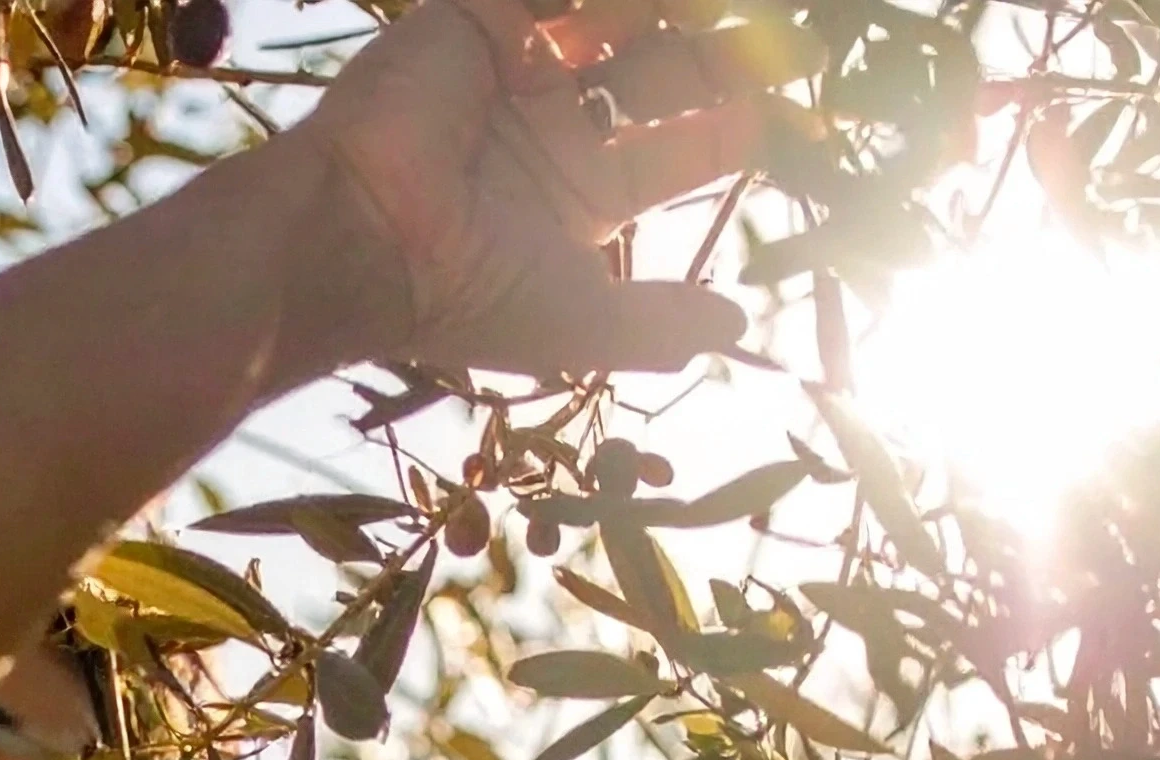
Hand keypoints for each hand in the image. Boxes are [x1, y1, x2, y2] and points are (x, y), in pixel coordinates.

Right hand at [283, 0, 822, 374]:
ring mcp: (521, 69)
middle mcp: (558, 125)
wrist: (363, 240)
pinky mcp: (481, 18)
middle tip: (787, 27)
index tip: (795, 96)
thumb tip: (737, 326)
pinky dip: (608, 1)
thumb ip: (660, 323)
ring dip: (677, 13)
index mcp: (585, 194)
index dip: (744, 118)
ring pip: (627, 15)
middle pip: (669, 67)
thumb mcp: (583, 327)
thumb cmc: (467, 295)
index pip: (688, 140)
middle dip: (725, 48)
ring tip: (736, 7)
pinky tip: (646, 11)